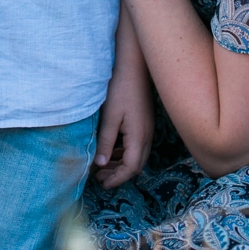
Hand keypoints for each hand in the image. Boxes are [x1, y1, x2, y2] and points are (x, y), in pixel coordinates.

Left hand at [94, 49, 153, 188]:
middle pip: (136, 166)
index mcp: (139, 137)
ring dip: (122, 164)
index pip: (130, 168)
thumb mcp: (110, 117)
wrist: (134, 66)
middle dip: (119, 175)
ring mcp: (148, 128)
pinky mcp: (145, 122)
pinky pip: (138, 145)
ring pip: (138, 156)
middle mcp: (147, 135)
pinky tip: (113, 149)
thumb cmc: (121, 89)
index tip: (102, 183)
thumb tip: (100, 165)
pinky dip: (126, 152)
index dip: (117, 179)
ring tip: (104, 166)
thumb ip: (106, 142)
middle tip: (100, 177)